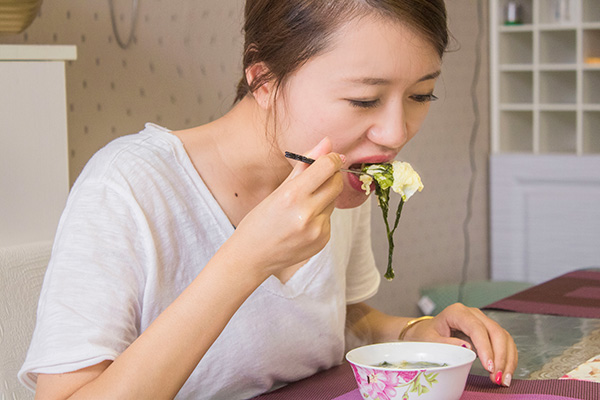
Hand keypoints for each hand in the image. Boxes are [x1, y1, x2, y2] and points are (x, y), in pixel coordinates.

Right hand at [230, 137, 343, 277]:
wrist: (252, 257)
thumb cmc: (260, 220)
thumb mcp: (278, 189)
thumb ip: (305, 165)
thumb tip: (327, 142)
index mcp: (292, 196)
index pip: (327, 167)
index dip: (332, 158)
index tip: (330, 157)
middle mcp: (307, 213)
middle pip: (336, 182)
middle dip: (331, 176)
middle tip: (317, 179)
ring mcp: (317, 230)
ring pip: (334, 201)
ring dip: (324, 197)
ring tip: (302, 207)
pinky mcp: (323, 240)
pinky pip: (330, 218)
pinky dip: (320, 216)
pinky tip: (302, 223)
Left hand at [404, 303, 517, 386]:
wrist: (427, 331)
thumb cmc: (428, 334)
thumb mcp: (430, 340)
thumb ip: (446, 343)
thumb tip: (467, 347)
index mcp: (457, 312)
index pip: (477, 328)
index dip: (485, 348)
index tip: (489, 367)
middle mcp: (473, 314)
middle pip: (495, 332)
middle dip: (500, 356)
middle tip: (497, 377)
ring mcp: (482, 321)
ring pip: (503, 337)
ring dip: (507, 359)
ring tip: (503, 379)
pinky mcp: (488, 331)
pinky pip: (504, 342)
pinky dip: (508, 357)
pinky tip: (505, 371)